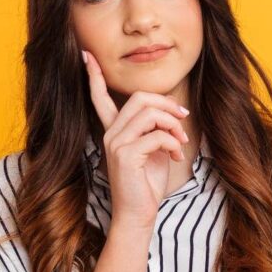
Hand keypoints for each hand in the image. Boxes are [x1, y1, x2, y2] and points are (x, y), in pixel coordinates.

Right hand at [82, 50, 190, 229]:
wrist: (137, 216)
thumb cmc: (146, 186)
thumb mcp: (153, 152)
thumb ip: (155, 130)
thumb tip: (172, 113)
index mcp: (113, 131)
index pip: (99, 98)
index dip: (94, 76)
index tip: (87, 56)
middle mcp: (110, 134)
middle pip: (140, 99)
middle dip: (167, 105)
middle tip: (183, 120)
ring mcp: (116, 144)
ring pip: (149, 113)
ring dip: (173, 125)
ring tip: (182, 141)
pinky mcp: (126, 155)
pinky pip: (157, 136)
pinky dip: (173, 143)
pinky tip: (175, 157)